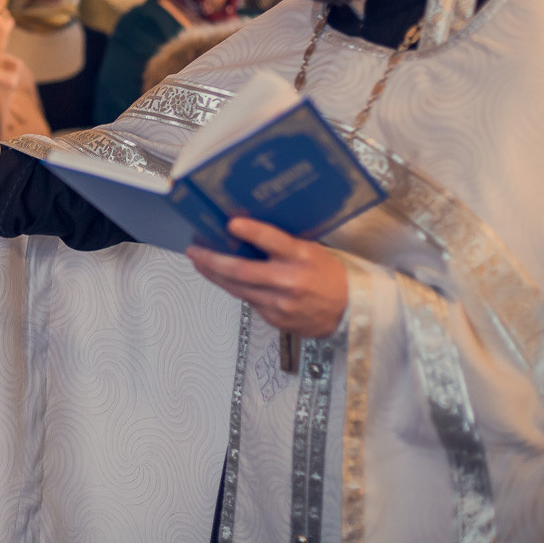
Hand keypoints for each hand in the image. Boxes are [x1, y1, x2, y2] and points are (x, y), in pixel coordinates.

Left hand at [185, 217, 347, 337]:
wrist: (349, 310)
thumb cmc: (328, 275)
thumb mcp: (311, 250)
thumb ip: (282, 243)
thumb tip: (246, 230)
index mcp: (302, 257)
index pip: (274, 241)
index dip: (251, 232)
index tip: (231, 223)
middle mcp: (290, 281)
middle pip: (242, 271)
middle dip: (212, 260)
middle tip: (194, 250)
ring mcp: (281, 303)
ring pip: (238, 288)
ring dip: (214, 274)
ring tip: (199, 262)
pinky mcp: (275, 319)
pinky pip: (248, 300)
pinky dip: (233, 288)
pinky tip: (223, 279)